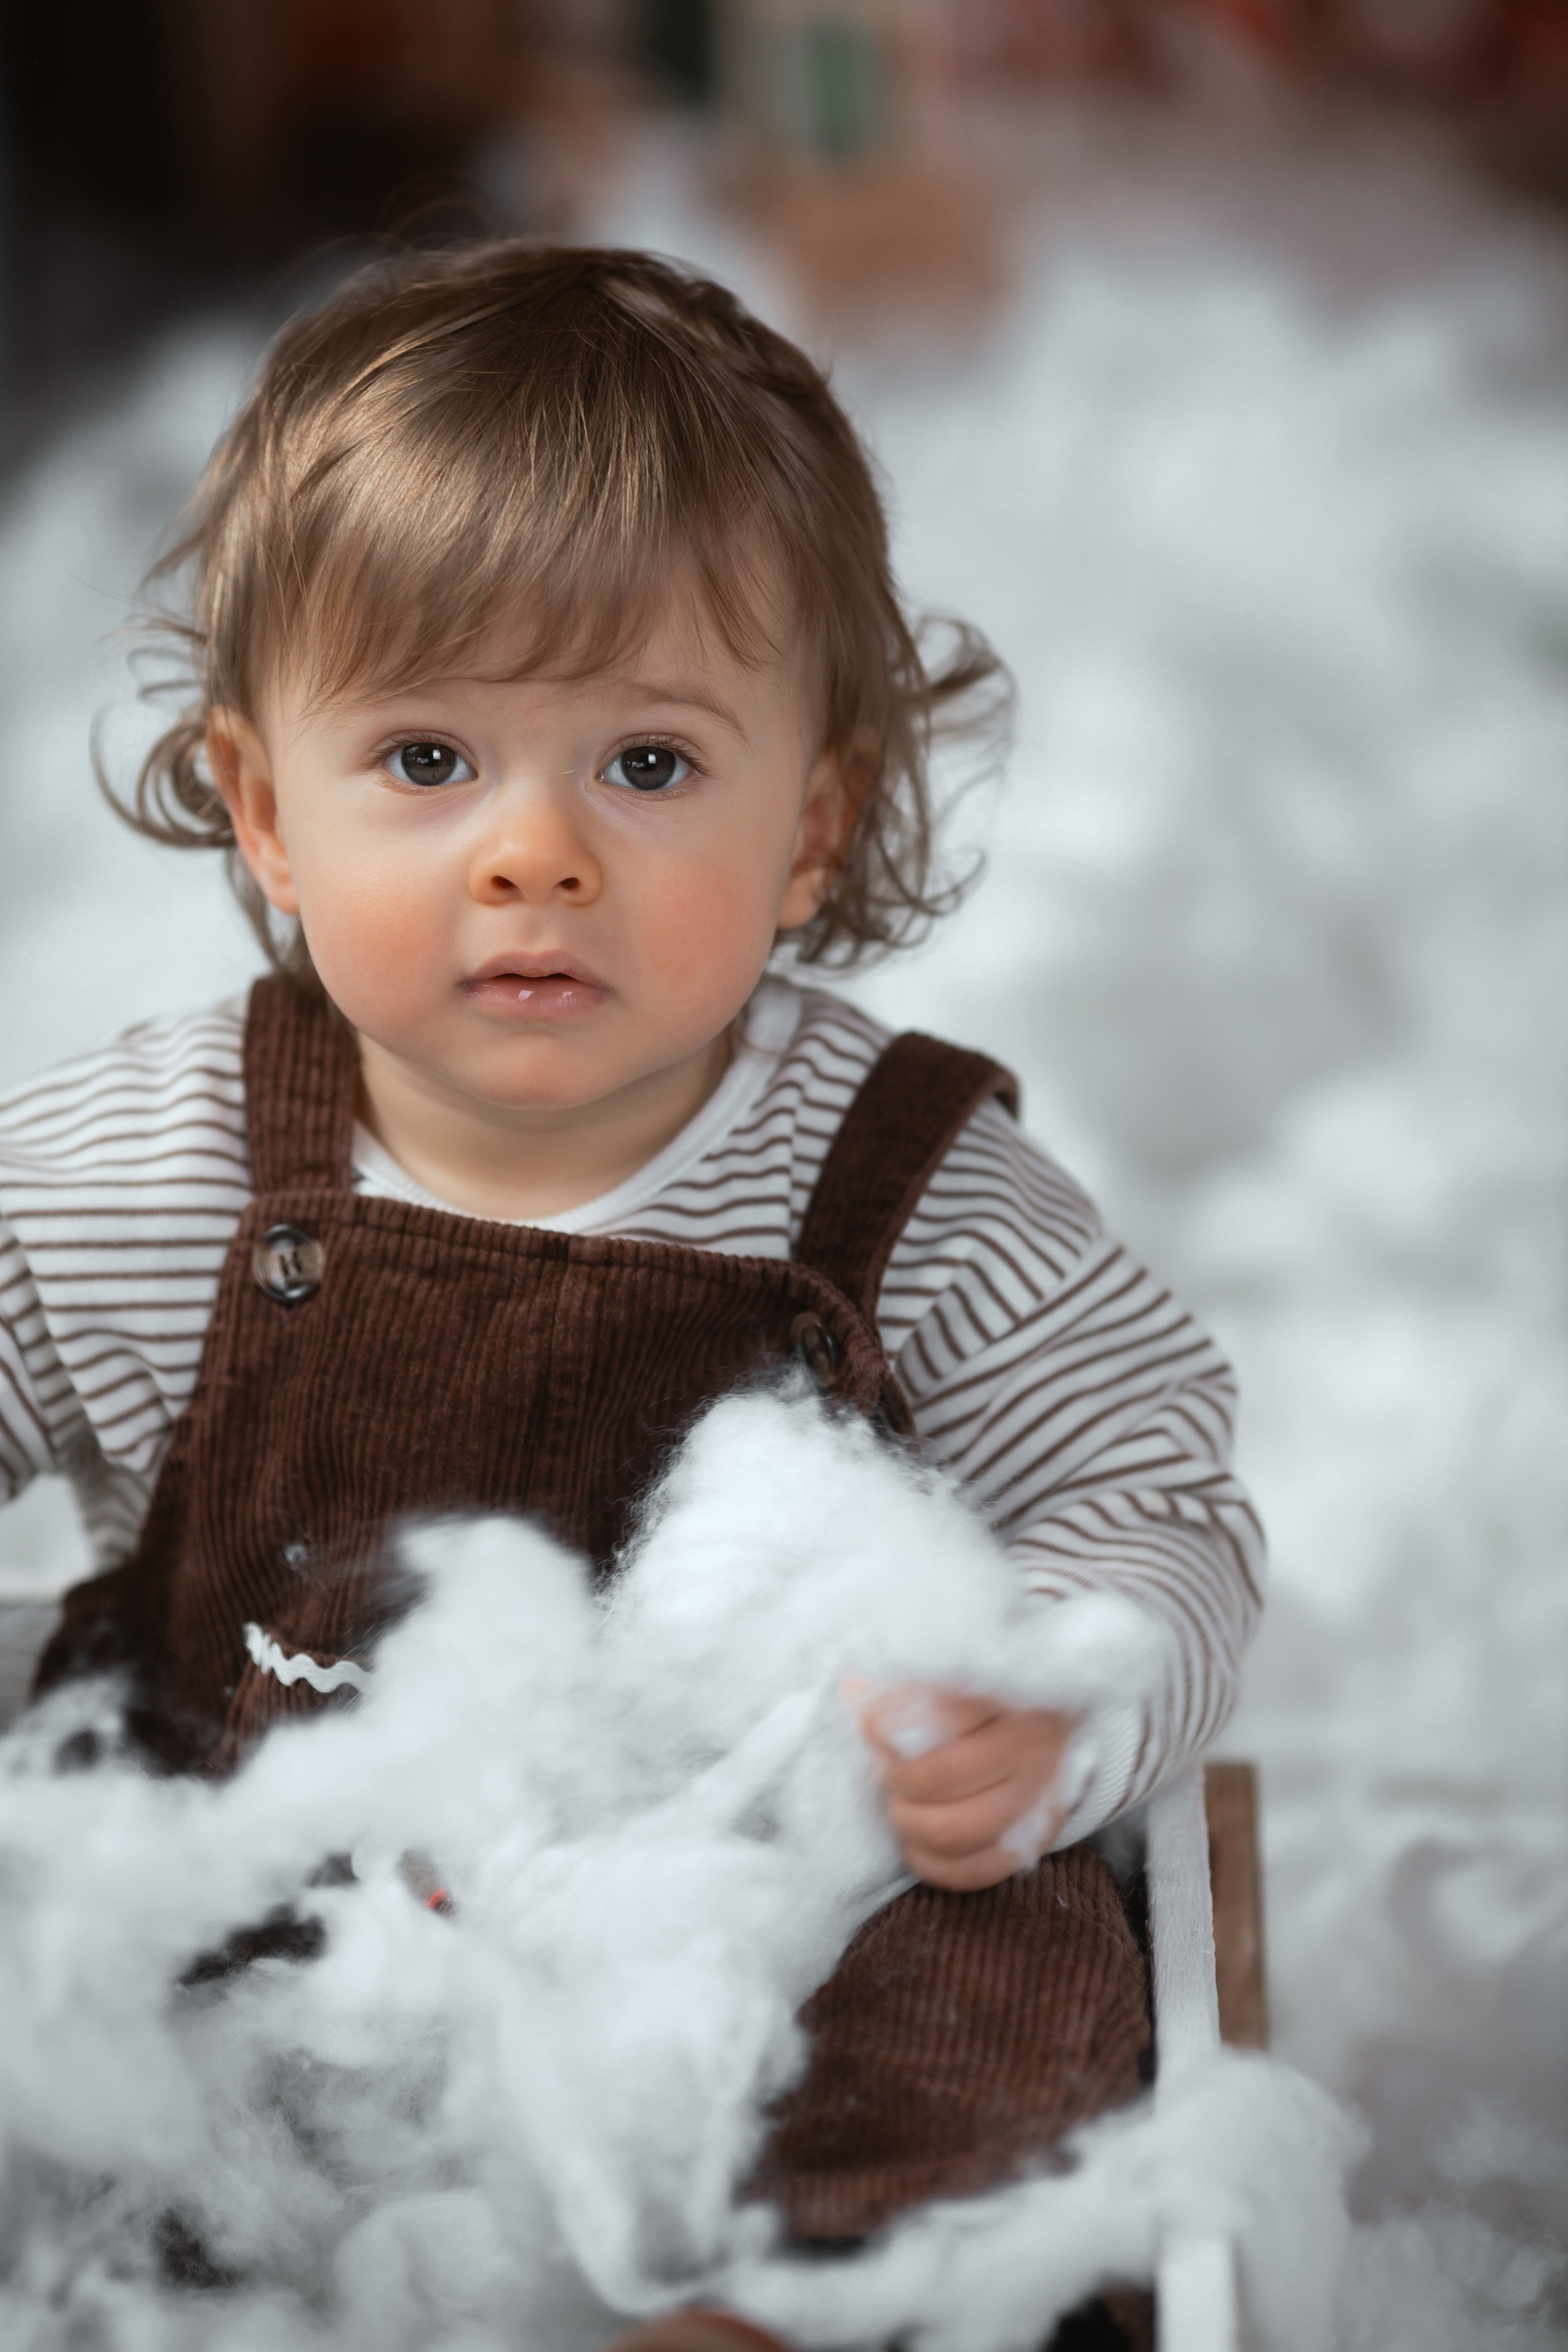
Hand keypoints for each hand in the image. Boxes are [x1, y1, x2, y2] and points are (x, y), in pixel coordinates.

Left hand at [853, 1682, 1080, 1891]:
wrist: (1049, 1713)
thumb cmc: (986, 1688)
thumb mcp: (950, 1667)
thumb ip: (905, 1678)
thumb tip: (853, 1689)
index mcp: (1010, 1688)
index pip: (936, 1713)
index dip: (885, 1723)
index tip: (870, 1723)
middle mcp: (1032, 1743)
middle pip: (938, 1778)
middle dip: (895, 1778)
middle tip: (887, 1768)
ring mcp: (1042, 1795)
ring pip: (955, 1831)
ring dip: (910, 1823)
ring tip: (901, 1804)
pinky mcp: (1041, 1836)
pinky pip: (979, 1870)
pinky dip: (935, 1864)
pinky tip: (916, 1843)